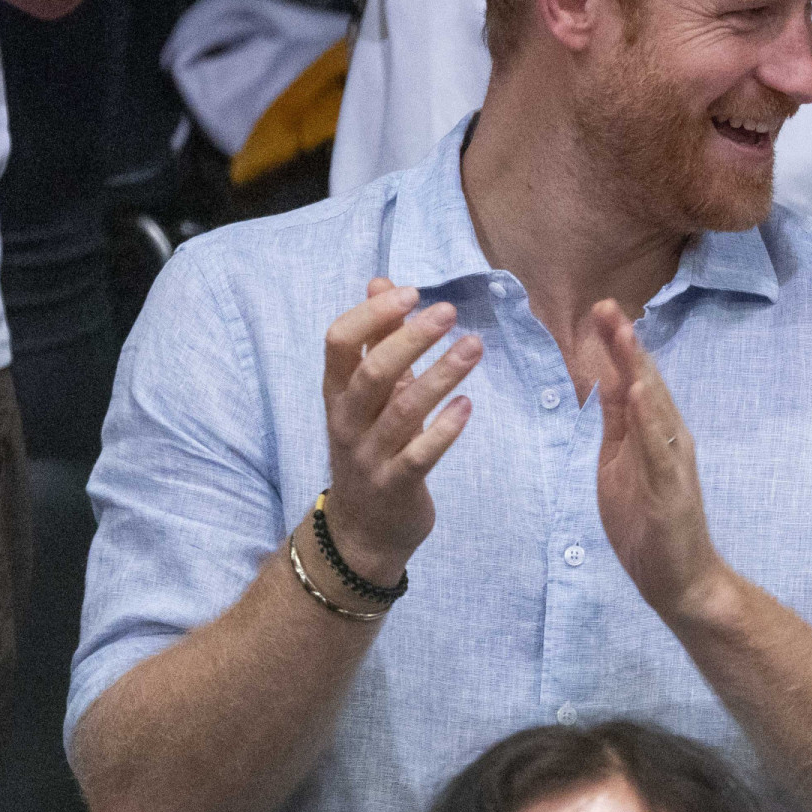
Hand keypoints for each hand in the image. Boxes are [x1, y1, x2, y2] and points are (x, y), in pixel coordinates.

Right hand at [320, 278, 479, 584]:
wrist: (362, 529)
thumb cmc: (371, 445)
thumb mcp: (367, 393)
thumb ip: (377, 339)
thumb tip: (383, 282)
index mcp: (337, 391)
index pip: (339, 341)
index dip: (373, 314)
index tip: (413, 293)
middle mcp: (347, 420)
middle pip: (372, 370)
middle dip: (412, 338)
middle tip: (449, 312)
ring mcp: (370, 455)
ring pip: (403, 409)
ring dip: (441, 374)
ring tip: (475, 346)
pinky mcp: (396, 485)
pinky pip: (420, 455)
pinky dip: (445, 429)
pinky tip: (468, 405)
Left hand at [591, 301, 724, 617]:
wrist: (680, 581)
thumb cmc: (648, 524)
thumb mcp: (620, 463)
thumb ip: (618, 423)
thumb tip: (609, 380)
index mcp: (652, 433)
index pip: (632, 380)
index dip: (616, 345)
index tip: (599, 309)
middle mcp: (669, 438)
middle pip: (645, 382)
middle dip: (626, 345)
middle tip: (607, 305)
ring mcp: (673, 462)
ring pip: (655, 407)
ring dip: (640, 370)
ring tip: (625, 335)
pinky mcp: (672, 489)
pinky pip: (659, 448)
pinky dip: (650, 419)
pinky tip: (639, 393)